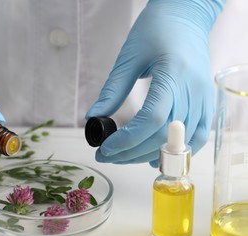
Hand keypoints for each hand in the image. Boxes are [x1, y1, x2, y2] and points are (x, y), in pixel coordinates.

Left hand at [86, 0, 224, 166]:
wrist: (185, 16)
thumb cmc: (156, 29)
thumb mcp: (129, 57)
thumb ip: (112, 90)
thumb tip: (93, 117)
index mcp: (173, 75)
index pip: (151, 120)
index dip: (126, 140)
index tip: (105, 148)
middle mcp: (193, 90)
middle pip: (164, 136)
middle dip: (132, 152)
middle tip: (107, 155)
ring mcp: (203, 97)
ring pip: (180, 142)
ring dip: (150, 154)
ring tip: (125, 156)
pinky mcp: (206, 100)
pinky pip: (199, 135)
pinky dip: (178, 150)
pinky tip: (155, 154)